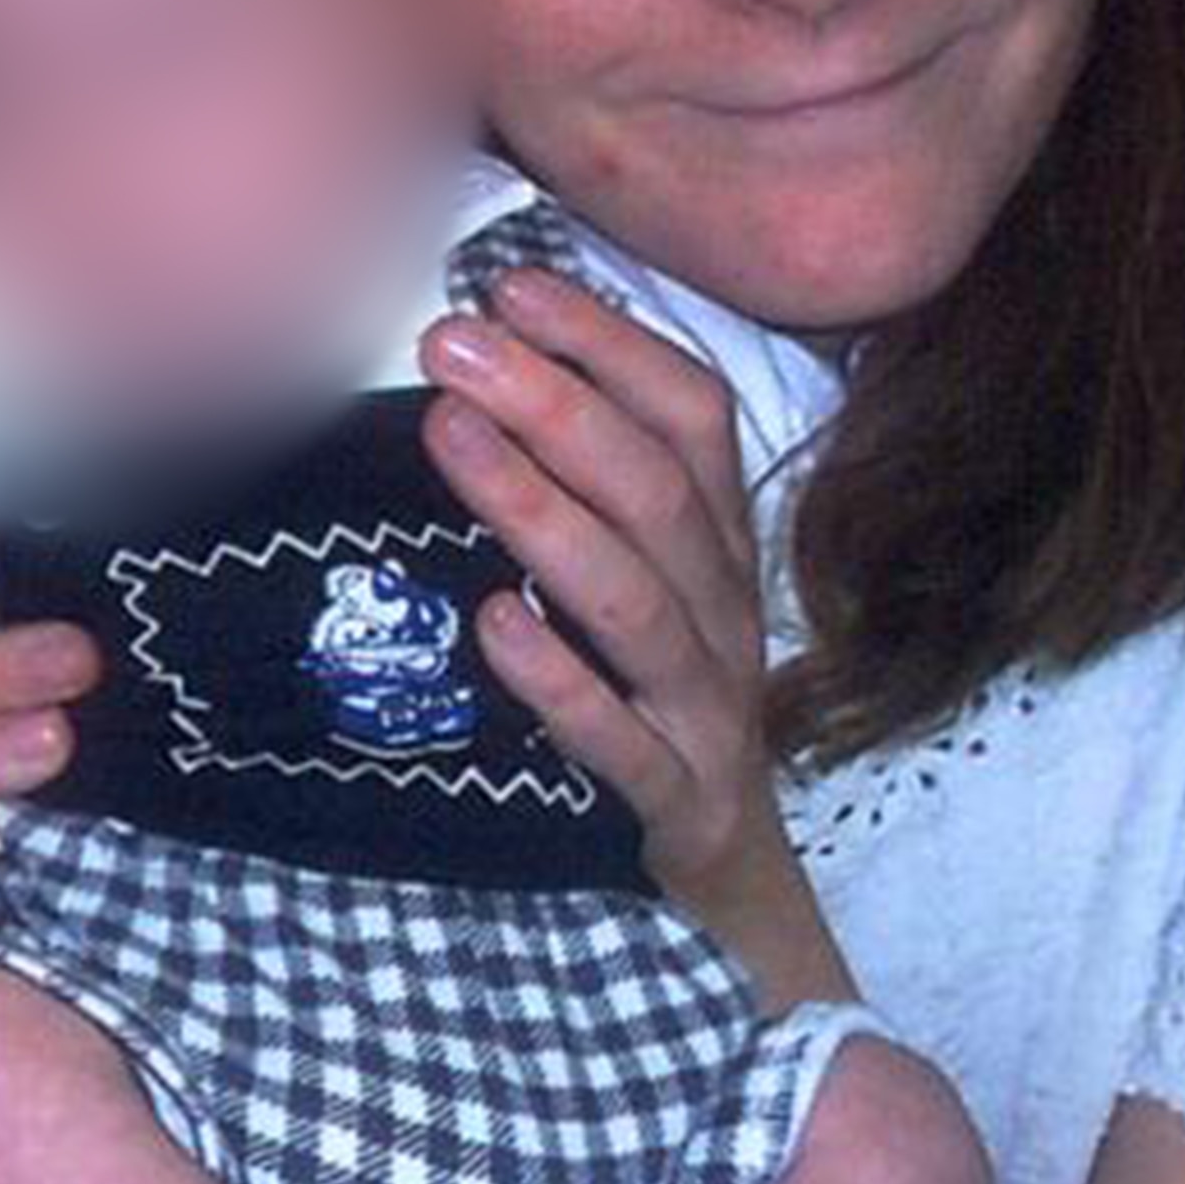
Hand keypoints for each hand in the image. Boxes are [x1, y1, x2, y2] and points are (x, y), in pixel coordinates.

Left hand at [422, 273, 849, 1005]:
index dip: (609, 341)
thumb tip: (482, 366)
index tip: (510, 283)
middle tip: (451, 341)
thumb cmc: (658, 706)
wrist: (733, 900)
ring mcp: (707, 709)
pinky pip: (620, 742)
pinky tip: (495, 626)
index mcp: (721, 542)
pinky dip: (561, 682)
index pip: (691, 412)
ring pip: (636, 599)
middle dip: (552, 402)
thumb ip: (588, 486)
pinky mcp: (676, 807)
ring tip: (451, 438)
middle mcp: (725, 609)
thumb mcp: (642, 584)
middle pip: (654, 488)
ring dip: (540, 510)